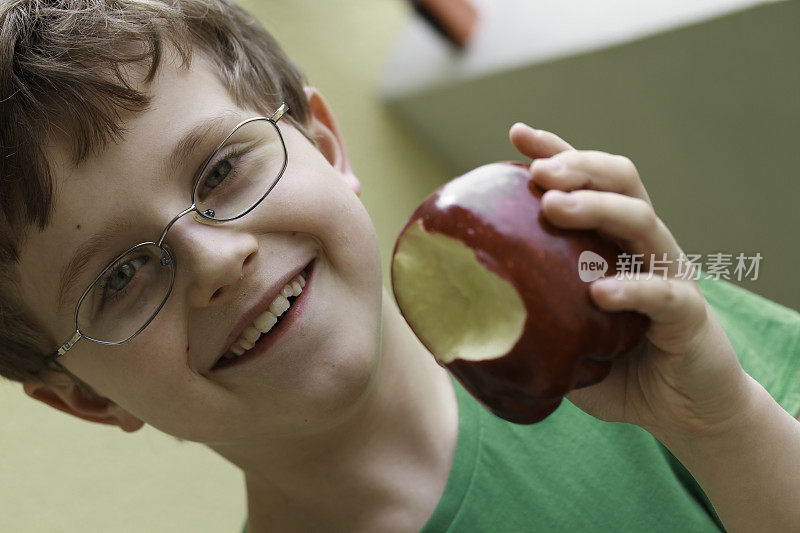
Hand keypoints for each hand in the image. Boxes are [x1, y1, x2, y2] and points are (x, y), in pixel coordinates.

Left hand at [508, 123, 753, 440]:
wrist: (680, 407)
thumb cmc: (614, 364)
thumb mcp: (561, 336)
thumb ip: (524, 320)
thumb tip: (453, 319)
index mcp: (611, 242)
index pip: (587, 181)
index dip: (556, 151)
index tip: (517, 134)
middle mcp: (642, 247)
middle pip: (620, 180)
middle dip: (577, 166)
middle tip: (537, 173)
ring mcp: (669, 275)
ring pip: (642, 220)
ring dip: (597, 207)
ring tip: (553, 208)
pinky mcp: (689, 316)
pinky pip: (664, 294)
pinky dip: (632, 290)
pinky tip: (599, 293)